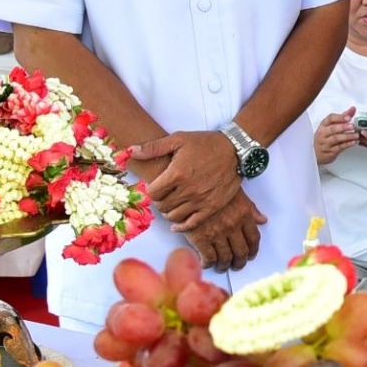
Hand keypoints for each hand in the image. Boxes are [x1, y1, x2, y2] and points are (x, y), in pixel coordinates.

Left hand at [125, 130, 250, 230]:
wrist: (235, 150)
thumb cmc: (206, 143)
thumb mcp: (178, 139)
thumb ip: (153, 147)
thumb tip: (131, 150)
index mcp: (176, 173)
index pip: (152, 192)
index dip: (150, 191)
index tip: (154, 188)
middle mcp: (187, 189)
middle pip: (162, 206)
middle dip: (159, 201)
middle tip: (162, 197)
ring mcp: (200, 200)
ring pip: (174, 216)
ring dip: (169, 212)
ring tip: (170, 205)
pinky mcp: (211, 207)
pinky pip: (191, 224)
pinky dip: (181, 226)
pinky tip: (176, 224)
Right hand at [181, 192, 263, 272]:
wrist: (190, 185)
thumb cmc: (213, 187)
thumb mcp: (237, 193)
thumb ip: (250, 208)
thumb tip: (262, 220)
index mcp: (243, 214)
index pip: (254, 238)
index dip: (253, 250)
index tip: (251, 255)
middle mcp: (233, 226)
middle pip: (241, 252)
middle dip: (239, 262)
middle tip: (237, 265)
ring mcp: (217, 233)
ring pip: (225, 258)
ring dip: (224, 265)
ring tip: (222, 266)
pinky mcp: (201, 238)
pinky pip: (208, 258)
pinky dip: (208, 264)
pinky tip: (207, 263)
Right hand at [315, 108, 361, 167]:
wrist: (317, 153)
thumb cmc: (326, 137)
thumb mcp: (331, 127)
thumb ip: (342, 118)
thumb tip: (352, 109)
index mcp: (323, 125)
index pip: (330, 119)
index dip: (339, 117)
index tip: (348, 117)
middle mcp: (323, 134)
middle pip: (332, 129)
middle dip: (343, 127)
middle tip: (353, 126)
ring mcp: (325, 143)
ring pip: (336, 139)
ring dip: (347, 136)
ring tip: (356, 135)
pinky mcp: (330, 152)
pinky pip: (339, 147)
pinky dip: (347, 144)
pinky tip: (353, 142)